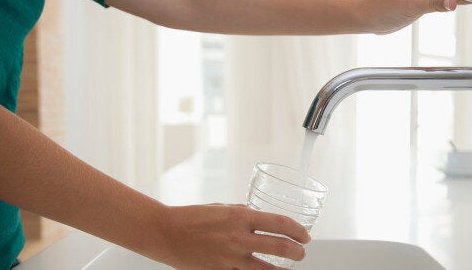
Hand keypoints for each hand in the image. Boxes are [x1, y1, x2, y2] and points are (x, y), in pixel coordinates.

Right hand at [157, 204, 309, 268]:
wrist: (166, 233)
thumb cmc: (192, 217)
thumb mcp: (222, 207)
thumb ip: (242, 213)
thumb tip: (258, 216)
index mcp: (240, 217)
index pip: (280, 224)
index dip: (298, 231)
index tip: (305, 235)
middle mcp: (238, 238)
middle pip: (280, 248)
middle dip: (298, 252)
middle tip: (301, 253)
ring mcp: (230, 258)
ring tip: (289, 269)